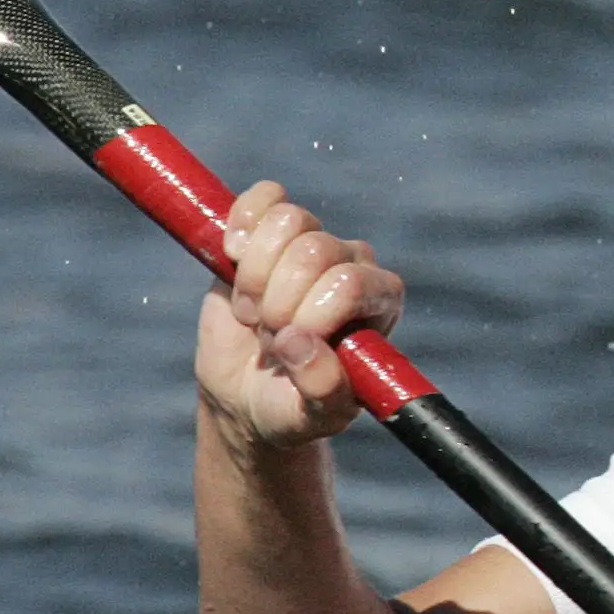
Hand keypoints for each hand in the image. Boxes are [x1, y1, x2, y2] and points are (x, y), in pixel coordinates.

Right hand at [194, 181, 404, 449]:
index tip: (289, 346)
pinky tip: (233, 258)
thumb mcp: (315, 416)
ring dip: (254, 276)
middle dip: (277, 303)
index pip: (352, 283)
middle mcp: (352, 264)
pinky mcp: (267, 231)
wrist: (247, 395)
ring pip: (288, 221)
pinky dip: (240, 227)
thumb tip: (300, 343)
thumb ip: (322, 390)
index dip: (311, 313)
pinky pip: (265, 197)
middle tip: (269, 337)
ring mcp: (311, 242)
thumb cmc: (293, 407)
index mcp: (380, 301)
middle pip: (314, 250)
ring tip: (254, 314)